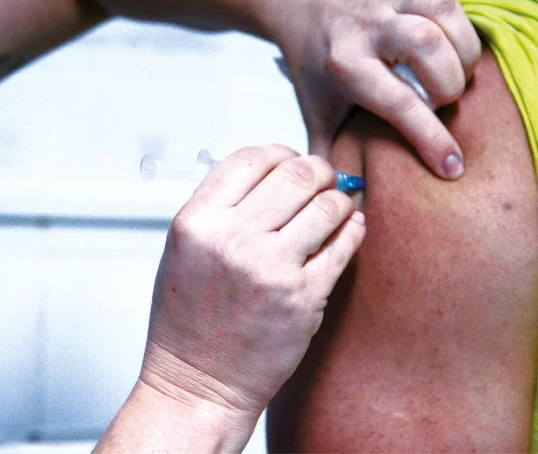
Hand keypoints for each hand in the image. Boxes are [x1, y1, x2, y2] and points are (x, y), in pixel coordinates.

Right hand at [139, 145, 365, 418]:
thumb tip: (272, 172)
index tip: (290, 160)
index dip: (279, 152)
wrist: (198, 385)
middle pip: (295, 173)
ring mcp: (271, 269)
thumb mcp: (184, 250)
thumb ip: (222, 207)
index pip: (250, 158)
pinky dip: (352, 229)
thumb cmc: (188, 322)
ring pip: (327, 206)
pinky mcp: (303, 298)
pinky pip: (343, 245)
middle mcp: (233, 240)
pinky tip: (350, 226)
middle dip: (318, 169)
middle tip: (324, 177)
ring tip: (336, 205)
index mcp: (197, 223)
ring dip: (338, 199)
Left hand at [271, 0, 508, 178]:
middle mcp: (370, 28)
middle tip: (446, 101)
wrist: (300, 4)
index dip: (431, 138)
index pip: (398, 103)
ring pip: (443, 10)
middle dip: (449, 82)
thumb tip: (343, 204)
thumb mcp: (316, 114)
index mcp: (347, 65)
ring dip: (464, 44)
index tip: (453, 166)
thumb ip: (329, 158)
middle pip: (427, 46)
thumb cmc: (313, 65)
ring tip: (460, 70)